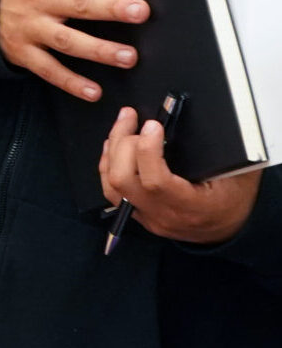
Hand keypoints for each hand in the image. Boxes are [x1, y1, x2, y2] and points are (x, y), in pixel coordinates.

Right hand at [0, 0, 154, 98]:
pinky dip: (71, 82)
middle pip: (80, 5)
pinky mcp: (23, 52)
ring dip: (98, 49)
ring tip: (127, 57)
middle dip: (111, 8)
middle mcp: (42, 1)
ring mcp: (31, 28)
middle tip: (141, 12)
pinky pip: (49, 69)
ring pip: (67, 41)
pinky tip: (93, 91)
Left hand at [100, 105, 260, 242]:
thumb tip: (188, 118)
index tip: (152, 125)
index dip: (148, 150)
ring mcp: (147, 217)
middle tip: (132, 118)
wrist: (229, 229)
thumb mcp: (238, 173)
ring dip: (112, 151)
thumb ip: (218, 150)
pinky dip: (109, 164)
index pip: (156, 182)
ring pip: (112, 185)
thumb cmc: (234, 198)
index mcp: (192, 207)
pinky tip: (114, 146)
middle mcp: (164, 215)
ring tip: (122, 125)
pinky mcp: (138, 214)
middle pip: (124, 180)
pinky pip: (113, 191)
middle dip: (122, 143)